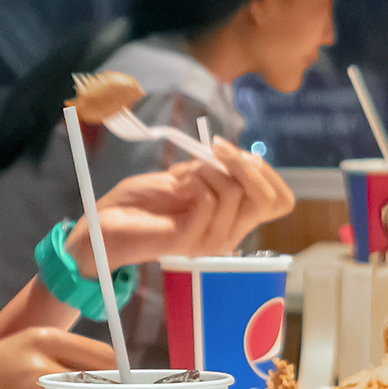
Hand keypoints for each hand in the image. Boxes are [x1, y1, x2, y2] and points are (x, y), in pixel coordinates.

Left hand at [74, 142, 295, 272]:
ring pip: (237, 193)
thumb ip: (216, 169)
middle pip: (269, 199)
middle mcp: (230, 234)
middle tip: (216, 148)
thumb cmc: (143, 202)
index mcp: (234, 219)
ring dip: (211, 168)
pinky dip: (195, 179)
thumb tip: (240, 155)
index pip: (281, 201)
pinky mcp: (189, 240)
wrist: (106, 225)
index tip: (238, 154)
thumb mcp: (186, 177)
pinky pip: (209, 200)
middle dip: (245, 164)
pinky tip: (177, 182)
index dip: (268, 172)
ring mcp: (211, 240)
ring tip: (185, 171)